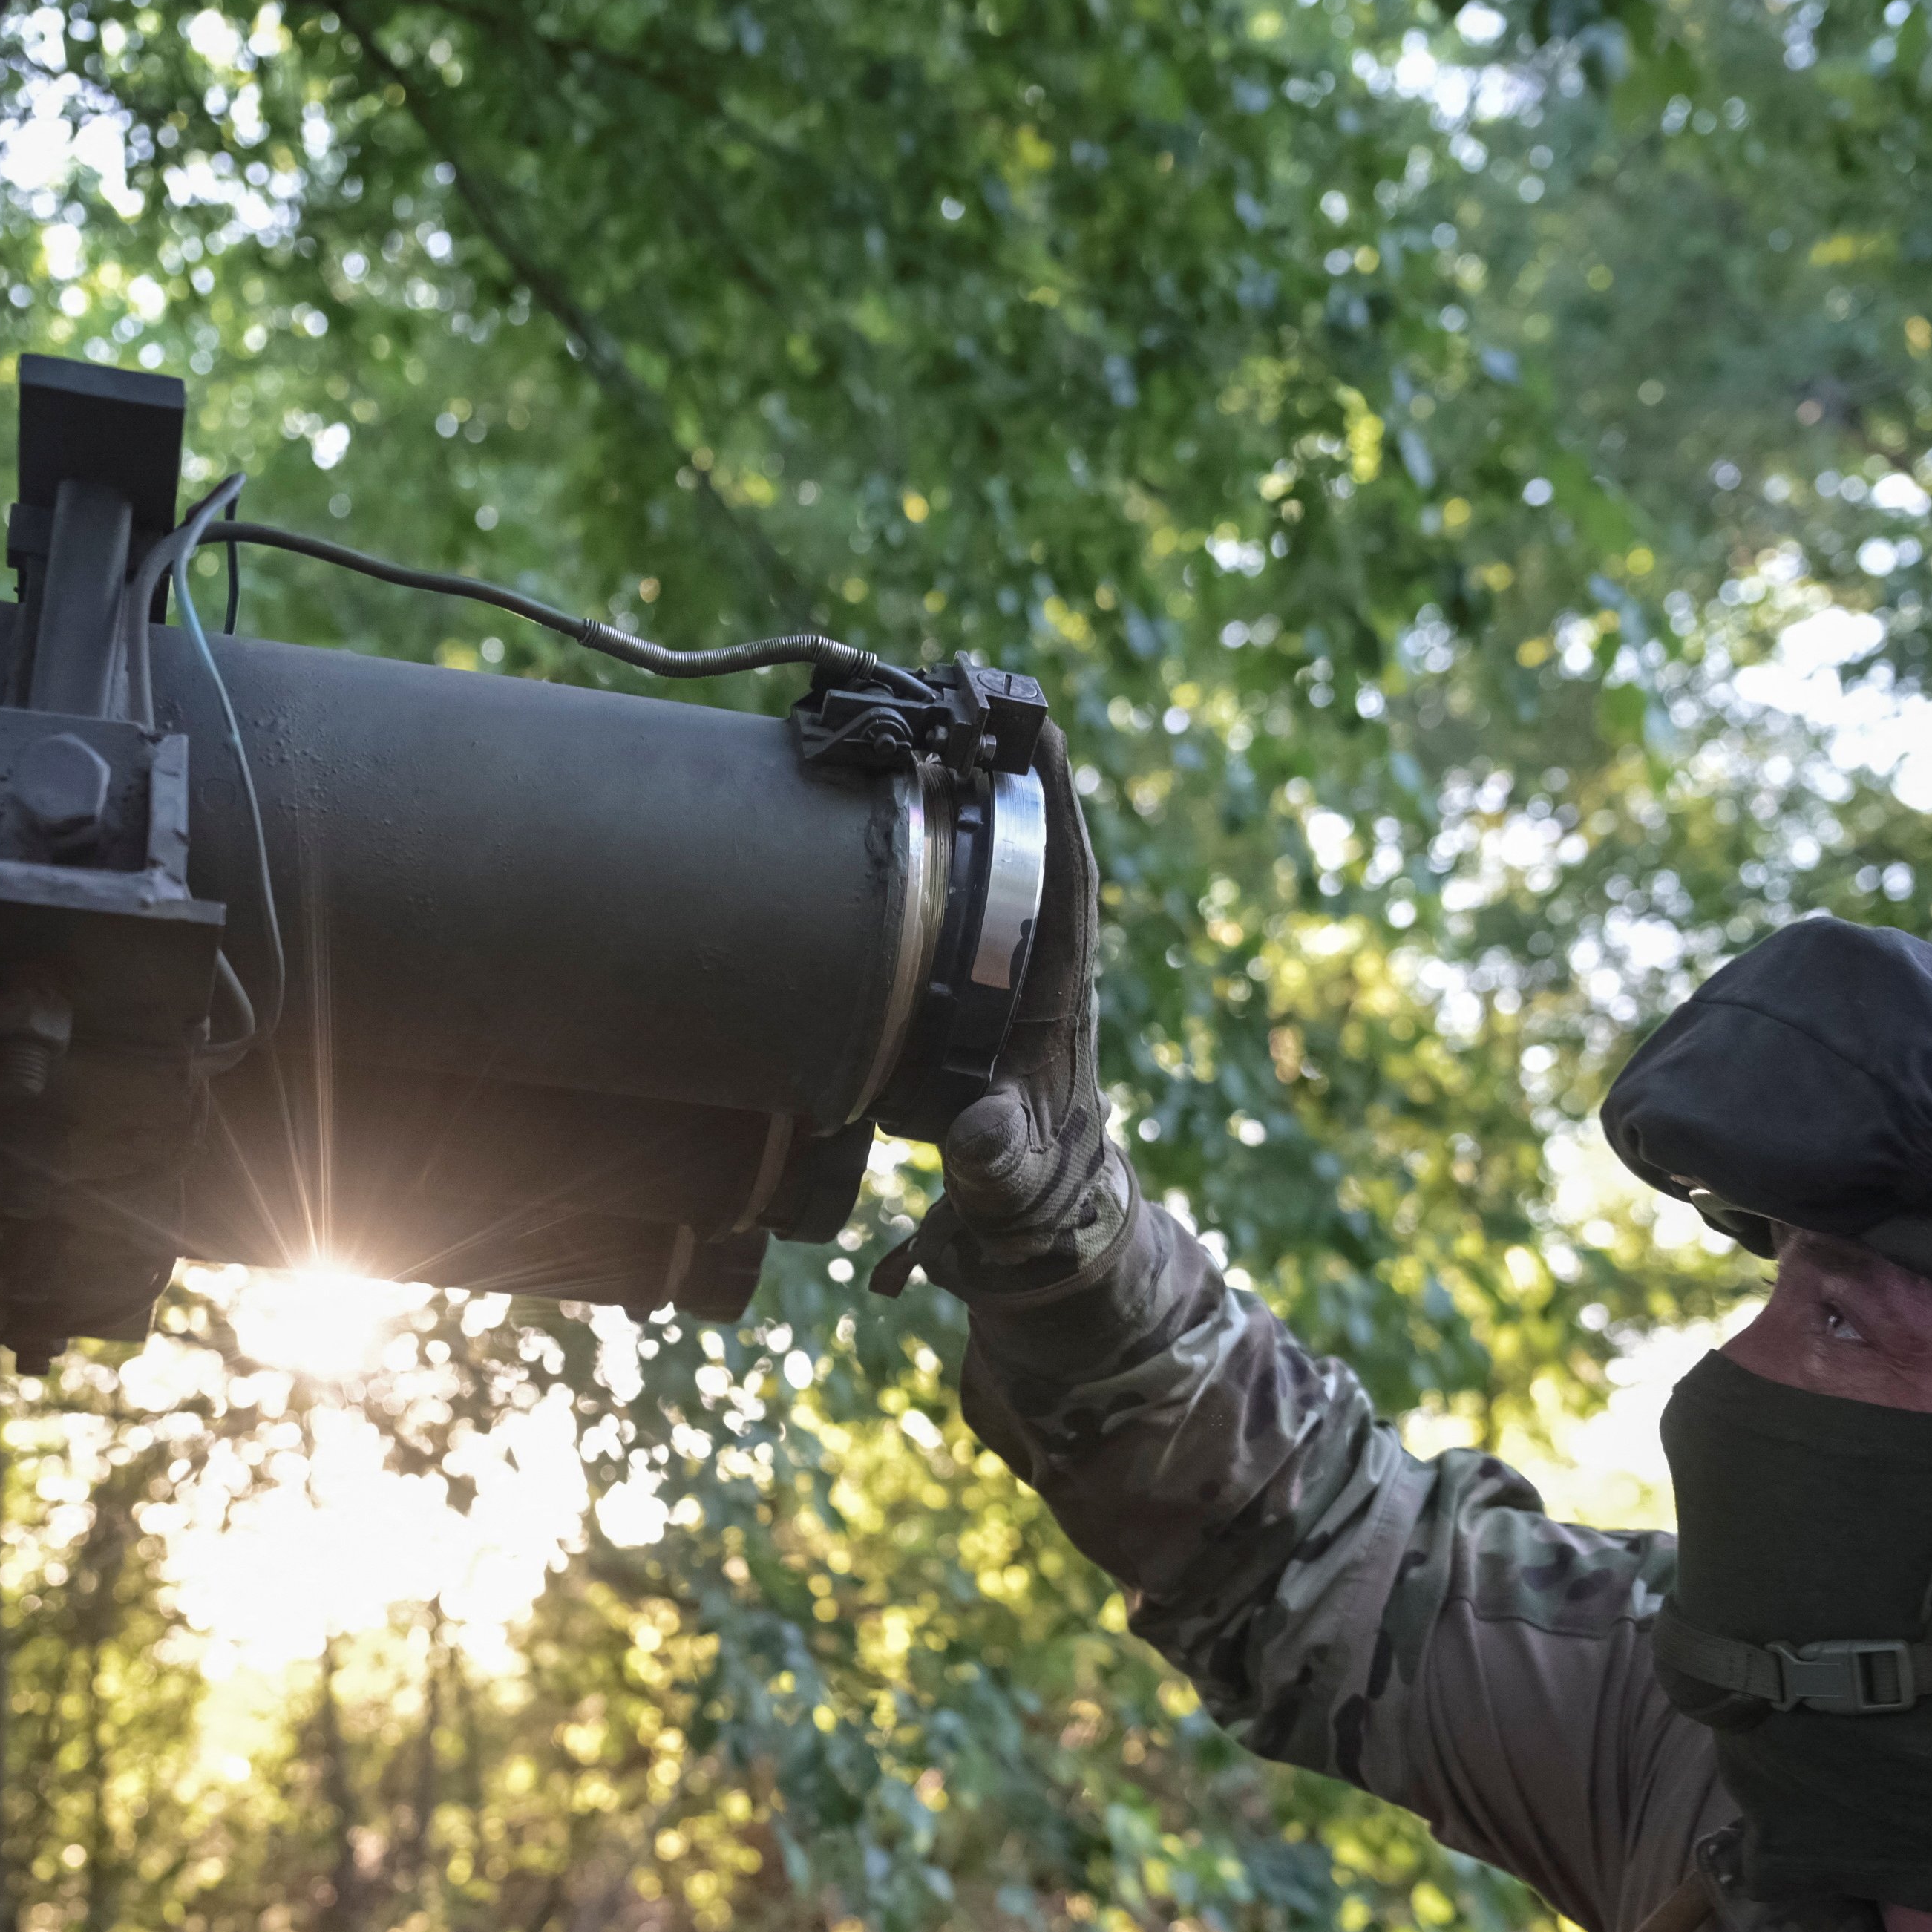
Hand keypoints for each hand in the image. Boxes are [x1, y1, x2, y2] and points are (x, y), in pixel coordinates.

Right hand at [903, 728, 1152, 1323]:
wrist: (1037, 1242)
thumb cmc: (1033, 1216)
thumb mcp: (1014, 1198)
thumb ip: (1000, 1169)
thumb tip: (985, 1132)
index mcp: (1056, 1008)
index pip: (1065, 889)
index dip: (1054, 811)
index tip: (1038, 729)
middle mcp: (1033, 980)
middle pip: (1027, 855)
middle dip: (1004, 775)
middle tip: (965, 688)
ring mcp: (997, 988)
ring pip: (985, 876)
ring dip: (956, 805)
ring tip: (914, 723)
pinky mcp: (959, 1005)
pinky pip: (940, 916)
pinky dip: (914, 863)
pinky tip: (867, 818)